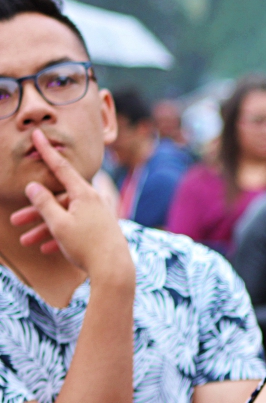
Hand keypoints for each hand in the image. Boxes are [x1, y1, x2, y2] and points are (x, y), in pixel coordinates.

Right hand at [11, 130, 134, 285]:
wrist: (114, 268)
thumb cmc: (86, 245)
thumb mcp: (59, 224)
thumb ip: (45, 204)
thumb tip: (34, 186)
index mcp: (84, 193)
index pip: (61, 167)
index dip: (46, 151)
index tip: (37, 133)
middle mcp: (93, 200)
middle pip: (59, 199)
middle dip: (36, 210)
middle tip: (15, 220)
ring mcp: (98, 214)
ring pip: (66, 215)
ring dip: (45, 227)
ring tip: (25, 240)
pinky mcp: (100, 228)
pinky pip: (76, 227)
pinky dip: (60, 235)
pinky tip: (45, 248)